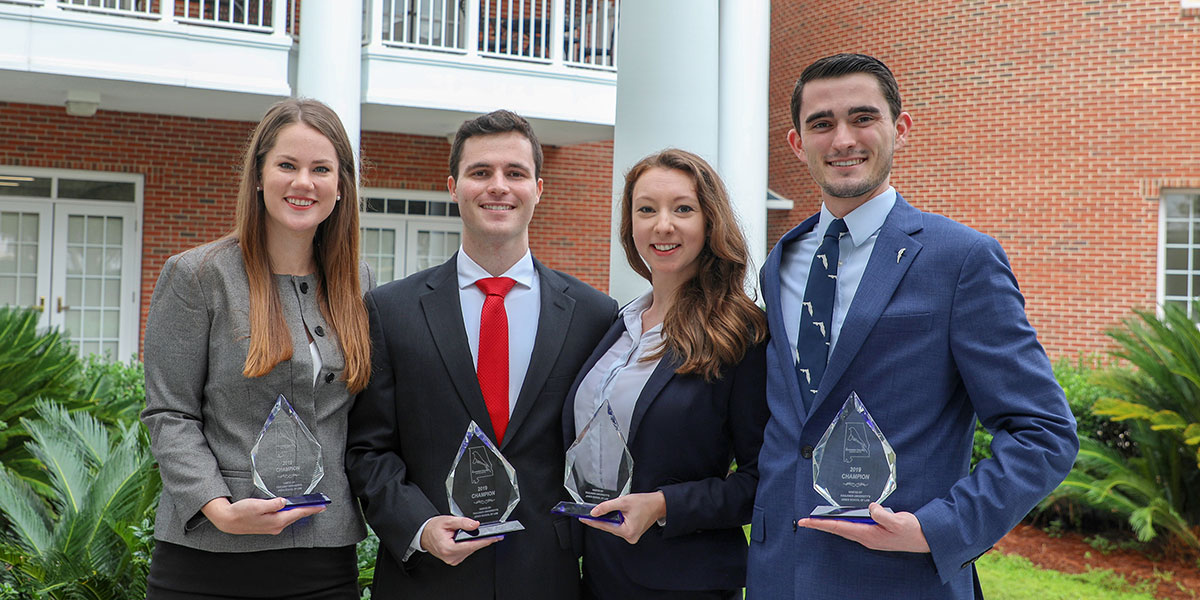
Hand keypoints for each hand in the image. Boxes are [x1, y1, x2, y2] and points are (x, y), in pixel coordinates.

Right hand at [201, 497, 325, 534]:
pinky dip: (292, 514)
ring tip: (311, 506)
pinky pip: (285, 519)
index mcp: (276, 521)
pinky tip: (293, 510)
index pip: (298, 513)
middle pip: (296, 516)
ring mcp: (273, 527)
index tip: (322, 506)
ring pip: (291, 518)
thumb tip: (284, 502)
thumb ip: (272, 504)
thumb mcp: (257, 505)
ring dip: (301, 512)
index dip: (311, 509)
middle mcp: (277, 526)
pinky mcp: (269, 525)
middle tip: (320, 505)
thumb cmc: (241, 512)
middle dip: (309, 510)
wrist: (228, 521)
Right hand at [420, 515, 502, 565]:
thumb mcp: (447, 521)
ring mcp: (453, 560)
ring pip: (470, 551)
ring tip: (474, 533)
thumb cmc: (433, 528)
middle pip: (473, 548)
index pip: (472, 545)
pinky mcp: (454, 559)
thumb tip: (475, 525)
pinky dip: (470, 545)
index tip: (495, 537)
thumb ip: (463, 522)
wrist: (423, 534)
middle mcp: (451, 557)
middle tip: (491, 532)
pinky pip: (466, 552)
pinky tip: (469, 539)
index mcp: (448, 548)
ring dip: (475, 542)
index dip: (485, 541)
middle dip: (482, 540)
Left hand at [580, 491, 665, 544]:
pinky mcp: (632, 533)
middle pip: (608, 527)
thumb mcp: (623, 502)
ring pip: (613, 527)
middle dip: (599, 520)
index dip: (592, 521)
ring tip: (600, 512)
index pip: (605, 526)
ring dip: (607, 519)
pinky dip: (614, 521)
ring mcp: (631, 536)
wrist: (658, 504)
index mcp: (628, 531)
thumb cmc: (645, 503)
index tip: (582, 518)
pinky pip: (618, 527)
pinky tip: (610, 515)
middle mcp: (629, 536)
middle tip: (586, 514)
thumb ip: (607, 507)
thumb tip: (594, 512)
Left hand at [796, 503, 929, 552]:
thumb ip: (882, 515)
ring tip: (817, 518)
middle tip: (805, 520)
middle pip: (838, 530)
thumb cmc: (912, 531)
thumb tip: (870, 507)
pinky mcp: (874, 533)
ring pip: (845, 529)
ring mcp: (870, 536)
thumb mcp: (898, 521)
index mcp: (868, 535)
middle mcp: (866, 537)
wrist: (925, 539)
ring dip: (831, 524)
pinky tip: (840, 517)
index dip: (821, 523)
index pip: (839, 528)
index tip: (806, 521)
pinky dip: (843, 522)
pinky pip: (854, 527)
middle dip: (821, 524)